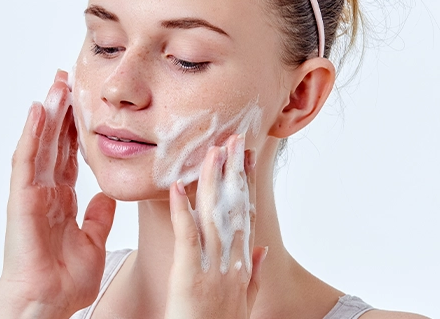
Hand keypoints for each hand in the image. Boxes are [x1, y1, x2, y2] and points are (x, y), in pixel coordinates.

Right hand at [0, 70, 116, 318]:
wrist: (46, 300)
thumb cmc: (64, 280)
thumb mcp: (93, 241)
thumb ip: (98, 217)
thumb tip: (107, 196)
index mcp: (62, 201)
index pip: (70, 155)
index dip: (76, 129)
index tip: (84, 102)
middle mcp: (45, 191)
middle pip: (54, 142)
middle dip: (61, 111)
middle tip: (67, 79)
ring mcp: (32, 192)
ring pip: (41, 143)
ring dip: (48, 113)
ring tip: (57, 84)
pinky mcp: (22, 197)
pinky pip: (27, 160)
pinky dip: (32, 134)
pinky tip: (38, 110)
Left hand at [165, 134, 267, 318]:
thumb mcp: (244, 303)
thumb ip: (254, 275)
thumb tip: (263, 250)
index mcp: (242, 266)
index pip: (245, 215)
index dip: (246, 183)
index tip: (246, 155)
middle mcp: (233, 263)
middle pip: (234, 208)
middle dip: (235, 171)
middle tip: (234, 137)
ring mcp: (213, 269)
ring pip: (214, 216)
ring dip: (212, 181)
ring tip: (212, 150)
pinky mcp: (190, 277)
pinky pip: (186, 238)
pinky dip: (181, 212)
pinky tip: (176, 188)